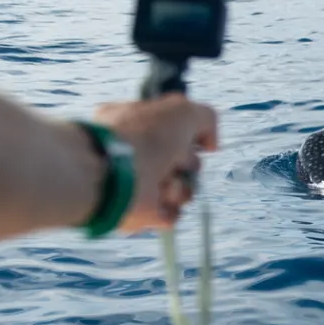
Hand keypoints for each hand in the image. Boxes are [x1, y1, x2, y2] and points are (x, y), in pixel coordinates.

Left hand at [93, 94, 217, 231]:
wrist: (113, 173)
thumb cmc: (146, 136)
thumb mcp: (183, 110)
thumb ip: (206, 118)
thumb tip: (210, 145)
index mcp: (138, 123)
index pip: (176, 130)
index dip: (189, 136)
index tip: (192, 139)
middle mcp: (139, 153)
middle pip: (185, 162)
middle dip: (188, 163)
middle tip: (175, 161)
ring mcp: (140, 184)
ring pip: (183, 189)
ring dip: (182, 187)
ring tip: (166, 184)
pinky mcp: (142, 212)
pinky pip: (172, 215)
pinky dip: (171, 208)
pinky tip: (161, 199)